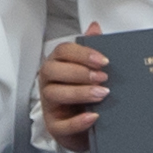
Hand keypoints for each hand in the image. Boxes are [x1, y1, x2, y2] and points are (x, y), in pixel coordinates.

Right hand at [38, 33, 110, 152]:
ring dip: (79, 93)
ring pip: (54, 94)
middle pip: (53, 71)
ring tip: (102, 94)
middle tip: (103, 77)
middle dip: (79, 72)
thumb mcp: (92, 71)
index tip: (104, 60)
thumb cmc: (86, 94)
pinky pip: (60, 125)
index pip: (62, 52)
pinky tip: (94, 117)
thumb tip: (94, 26)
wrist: (89, 126)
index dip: (82, 54)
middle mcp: (49, 82)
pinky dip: (77, 122)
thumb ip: (92, 49)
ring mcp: (49, 105)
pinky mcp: (54, 126)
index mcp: (58, 65)